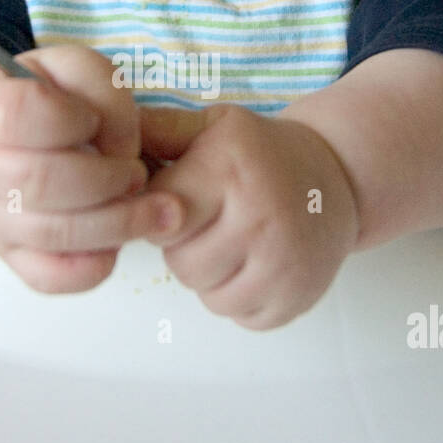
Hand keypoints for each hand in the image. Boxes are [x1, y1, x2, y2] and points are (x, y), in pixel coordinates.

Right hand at [0, 45, 184, 292]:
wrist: (6, 144)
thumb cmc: (53, 104)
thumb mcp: (77, 72)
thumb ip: (104, 91)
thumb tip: (122, 153)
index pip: (19, 113)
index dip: (70, 118)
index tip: (92, 121)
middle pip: (40, 181)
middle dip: (106, 179)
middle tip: (137, 174)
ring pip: (52, 235)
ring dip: (118, 222)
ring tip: (156, 209)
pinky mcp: (15, 258)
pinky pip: (51, 278)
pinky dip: (94, 266)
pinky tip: (119, 242)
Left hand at [139, 104, 360, 329]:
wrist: (338, 178)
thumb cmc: (262, 153)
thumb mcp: (215, 126)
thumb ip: (159, 131)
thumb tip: (105, 138)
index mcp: (230, 172)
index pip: (158, 217)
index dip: (159, 212)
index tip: (179, 199)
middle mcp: (260, 218)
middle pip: (180, 263)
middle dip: (184, 246)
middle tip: (211, 222)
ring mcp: (282, 264)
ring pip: (207, 295)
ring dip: (210, 276)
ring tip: (233, 242)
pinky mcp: (295, 299)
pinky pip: (239, 317)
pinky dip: (240, 297)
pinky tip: (255, 264)